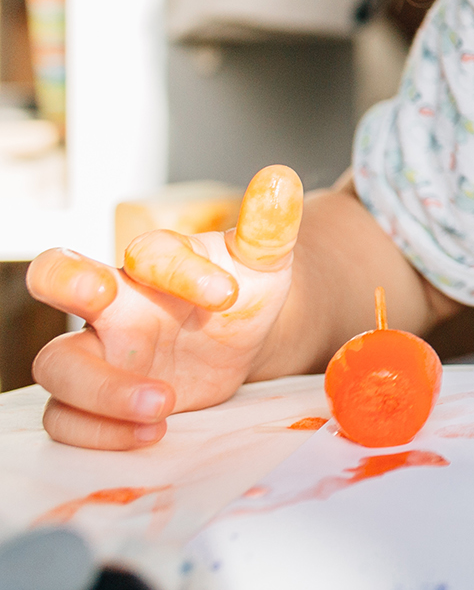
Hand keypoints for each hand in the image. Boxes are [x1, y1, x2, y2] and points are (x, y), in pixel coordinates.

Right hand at [27, 166, 302, 448]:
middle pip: (54, 279)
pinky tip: (152, 433)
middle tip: (105, 301)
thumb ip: (270, 227)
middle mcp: (113, 302)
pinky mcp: (97, 399)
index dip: (178, 267)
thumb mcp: (263, 262)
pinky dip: (99, 432)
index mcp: (155, 262)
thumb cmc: (241, 290)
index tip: (227, 294)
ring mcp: (99, 352)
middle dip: (67, 285)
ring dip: (103, 392)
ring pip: (56, 365)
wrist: (238, 337)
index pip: (145, 249)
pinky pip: (64, 417)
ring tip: (164, 406)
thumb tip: (282, 178)